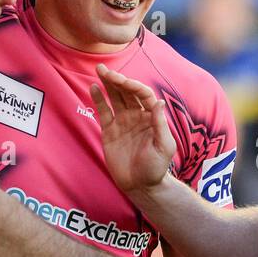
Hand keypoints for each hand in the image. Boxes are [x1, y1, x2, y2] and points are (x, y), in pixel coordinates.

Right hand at [89, 66, 176, 194]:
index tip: (122, 80)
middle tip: (105, 70)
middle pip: (127, 92)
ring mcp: (123, 122)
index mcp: (151, 117)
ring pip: (115, 98)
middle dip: (117, 80)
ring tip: (99, 70)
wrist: (140, 186)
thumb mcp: (163, 147)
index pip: (143, 94)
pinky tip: (94, 87)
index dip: (133, 85)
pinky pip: (104, 111)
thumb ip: (159, 124)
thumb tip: (159, 101)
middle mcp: (137, 116)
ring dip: (108, 84)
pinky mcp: (110, 131)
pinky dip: (99, 99)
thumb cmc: (156, 168)